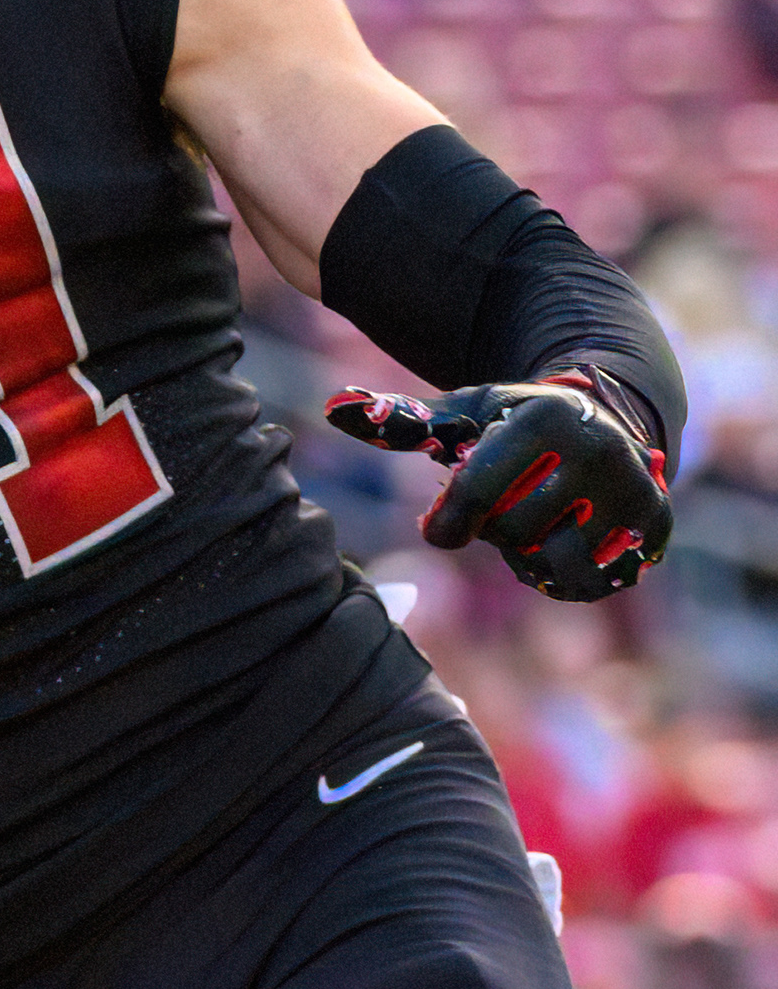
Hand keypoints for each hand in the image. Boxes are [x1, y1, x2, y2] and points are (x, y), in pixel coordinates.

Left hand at [327, 374, 672, 601]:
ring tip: (527, 528)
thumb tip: (333, 407)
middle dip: (493, 530)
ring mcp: (634, 489)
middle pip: (515, 529)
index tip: (437, 531)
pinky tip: (557, 547)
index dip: (449, 521)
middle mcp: (599, 450)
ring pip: (555, 561)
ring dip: (527, 557)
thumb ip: (402, 419)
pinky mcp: (656, 525)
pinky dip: (564, 578)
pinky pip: (594, 581)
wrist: (602, 422)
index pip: (481, 488)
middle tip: (499, 513)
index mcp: (545, 417)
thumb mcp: (464, 413)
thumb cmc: (513, 424)